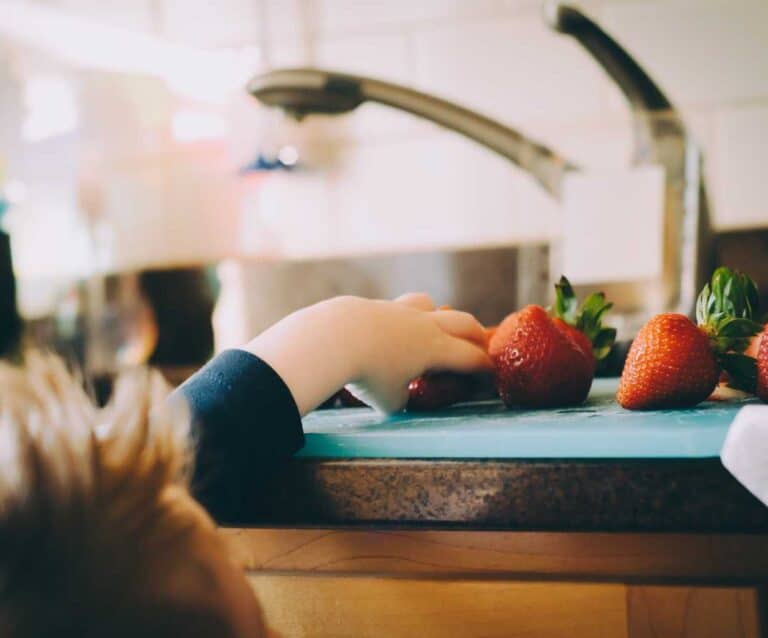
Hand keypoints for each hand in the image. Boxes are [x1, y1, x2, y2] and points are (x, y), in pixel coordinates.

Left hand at [241, 294, 491, 414]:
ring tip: (434, 327)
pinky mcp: (375, 306)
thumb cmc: (367, 374)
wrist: (334, 338)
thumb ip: (400, 398)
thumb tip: (398, 395)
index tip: (492, 373)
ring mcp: (399, 310)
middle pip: (462, 322)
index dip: (485, 367)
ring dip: (438, 315)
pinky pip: (397, 308)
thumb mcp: (389, 401)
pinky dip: (402, 319)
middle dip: (475, 334)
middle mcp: (423, 325)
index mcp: (436, 349)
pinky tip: (388, 330)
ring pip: (429, 304)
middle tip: (480, 344)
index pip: (471, 357)